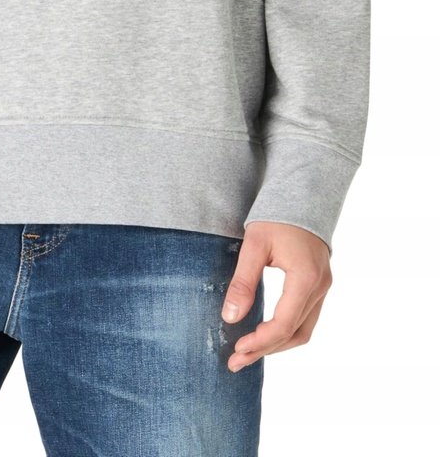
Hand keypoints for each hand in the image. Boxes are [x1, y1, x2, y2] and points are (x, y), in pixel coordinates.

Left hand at [220, 221, 332, 372]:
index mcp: (306, 277)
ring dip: (276, 344)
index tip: (237, 348)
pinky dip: (286, 331)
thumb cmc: (276, 215)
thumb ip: (243, 282)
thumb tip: (230, 318)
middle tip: (236, 361)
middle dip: (265, 350)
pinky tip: (264, 334)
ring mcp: (324, 287)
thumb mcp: (254, 244)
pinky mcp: (320, 284)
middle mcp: (320, 286)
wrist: (302, 193)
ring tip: (248, 353)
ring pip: (303, 330)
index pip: (284, 323)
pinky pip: (306, 318)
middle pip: (295, 333)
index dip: (260, 341)